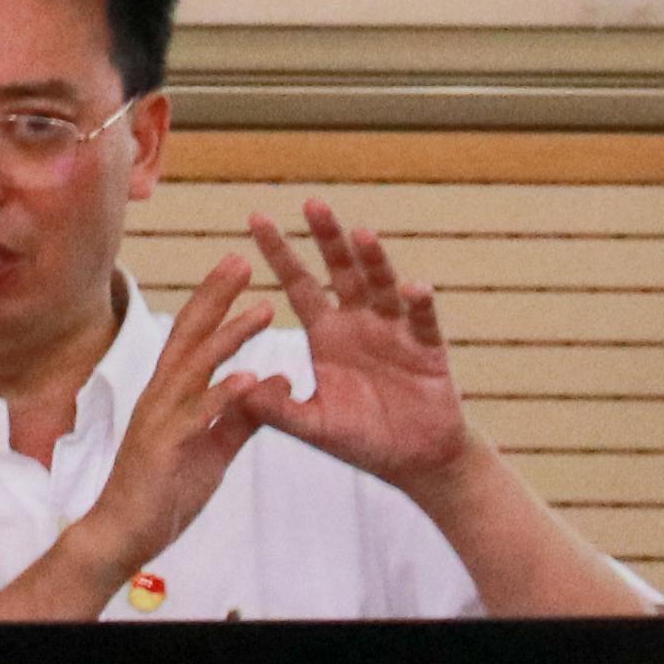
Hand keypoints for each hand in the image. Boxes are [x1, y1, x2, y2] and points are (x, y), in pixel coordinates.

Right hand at [72, 249, 290, 572]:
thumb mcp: (214, 448)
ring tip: (262, 311)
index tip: (239, 267)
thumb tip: (278, 380)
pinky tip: (250, 378)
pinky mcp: (164, 449)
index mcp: (171, 393)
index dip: (214, 299)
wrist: (121, 537)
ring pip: (194, 368)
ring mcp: (159, 420)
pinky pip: (197, 417)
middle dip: (215, 296)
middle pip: (188, 335)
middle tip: (242, 259)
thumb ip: (243, 415)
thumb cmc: (163, 493)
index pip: (192, 335)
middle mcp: (160, 396)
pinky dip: (223, 395)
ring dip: (228, 337)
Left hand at [238, 202, 476, 489]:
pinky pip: (422, 320)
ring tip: (360, 235)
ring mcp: (395, 330)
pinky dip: (419, 303)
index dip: (279, 253)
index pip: (299, 284)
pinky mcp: (428, 348)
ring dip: (374, 260)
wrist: (414, 461)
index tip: (256, 219)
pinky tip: (412, 288)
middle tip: (312, 203)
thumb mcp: (313, 426)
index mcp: (327, 334)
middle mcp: (360, 322)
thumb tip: (236, 389)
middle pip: (341, 270)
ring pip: (383, 285)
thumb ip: (277, 410)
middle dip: (327, 238)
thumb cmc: (362, 440)